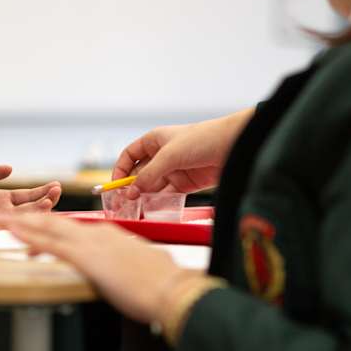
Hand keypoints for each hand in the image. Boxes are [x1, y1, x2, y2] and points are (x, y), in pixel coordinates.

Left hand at [0, 163, 61, 233]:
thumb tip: (9, 167)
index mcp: (2, 199)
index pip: (28, 196)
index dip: (42, 192)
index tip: (55, 186)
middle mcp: (5, 214)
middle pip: (32, 210)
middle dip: (46, 202)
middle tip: (55, 194)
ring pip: (25, 223)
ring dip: (37, 216)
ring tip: (48, 205)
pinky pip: (10, 235)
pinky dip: (22, 231)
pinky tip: (30, 225)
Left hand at [1, 213, 196, 323]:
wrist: (170, 288)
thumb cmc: (161, 283)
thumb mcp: (139, 266)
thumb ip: (124, 263)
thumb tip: (122, 270)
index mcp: (109, 235)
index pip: (73, 230)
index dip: (51, 228)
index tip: (36, 228)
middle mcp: (97, 233)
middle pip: (56, 223)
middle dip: (31, 220)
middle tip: (10, 217)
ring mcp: (90, 243)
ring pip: (48, 229)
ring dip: (23, 225)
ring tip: (2, 221)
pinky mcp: (85, 257)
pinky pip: (50, 245)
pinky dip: (30, 237)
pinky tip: (16, 235)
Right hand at [114, 108, 253, 196]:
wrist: (235, 146)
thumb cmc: (202, 139)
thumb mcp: (170, 156)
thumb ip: (149, 175)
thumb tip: (131, 192)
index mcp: (154, 141)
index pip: (130, 156)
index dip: (121, 169)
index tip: (115, 185)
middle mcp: (162, 155)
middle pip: (140, 173)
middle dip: (131, 188)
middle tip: (123, 204)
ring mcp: (174, 170)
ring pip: (153, 186)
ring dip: (145, 197)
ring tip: (136, 211)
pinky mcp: (187, 183)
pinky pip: (168, 195)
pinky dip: (160, 202)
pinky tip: (153, 210)